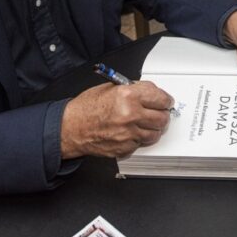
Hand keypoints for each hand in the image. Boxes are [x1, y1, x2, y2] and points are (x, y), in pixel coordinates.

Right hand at [60, 81, 174, 158]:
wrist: (71, 127)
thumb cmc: (87, 107)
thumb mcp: (111, 88)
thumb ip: (133, 90)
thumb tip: (151, 93)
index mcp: (128, 95)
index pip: (161, 98)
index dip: (165, 100)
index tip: (166, 101)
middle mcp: (130, 115)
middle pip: (162, 118)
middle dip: (162, 114)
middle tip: (158, 112)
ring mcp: (128, 134)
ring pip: (155, 133)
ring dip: (153, 128)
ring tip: (145, 122)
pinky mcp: (125, 148)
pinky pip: (142, 143)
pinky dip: (140, 138)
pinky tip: (132, 131)